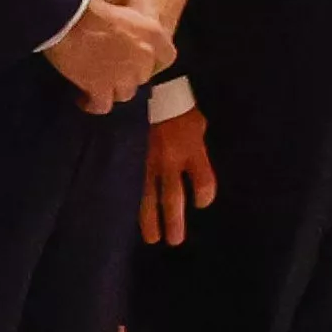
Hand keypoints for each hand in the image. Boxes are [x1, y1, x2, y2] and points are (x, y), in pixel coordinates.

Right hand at [43, 0, 167, 113]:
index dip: (153, 62)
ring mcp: (124, 75)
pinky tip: (83, 99)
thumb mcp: (121, 10)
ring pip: (125, 93)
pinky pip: (102, 105)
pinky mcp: (101, 88)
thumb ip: (129, 28)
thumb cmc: (89, 7)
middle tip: (108, 70)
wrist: (70, 18)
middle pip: (141, 76)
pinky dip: (92, 104)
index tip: (138, 62)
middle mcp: (144, 57)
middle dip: (126, 75)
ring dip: (111, 90)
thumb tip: (119, 36)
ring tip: (96, 85)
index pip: (167, 57)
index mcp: (153, 34)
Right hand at [142, 102, 213, 243]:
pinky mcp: (127, 160)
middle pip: (173, 199)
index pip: (203, 182)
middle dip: (173, 222)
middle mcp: (169, 161)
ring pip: (147, 199)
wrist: (144, 91)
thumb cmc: (176, 107)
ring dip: (149, 221)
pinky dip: (130, 203)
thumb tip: (196, 161)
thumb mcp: (196, 124)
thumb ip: (197, 146)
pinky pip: (129, 186)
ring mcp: (146, 162)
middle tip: (173, 241)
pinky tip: (128, 216)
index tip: (201, 203)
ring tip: (151, 238)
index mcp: (191, 150)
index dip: (204, 195)